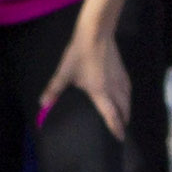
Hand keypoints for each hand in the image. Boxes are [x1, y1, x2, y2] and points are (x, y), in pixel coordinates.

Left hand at [51, 28, 134, 146]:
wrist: (96, 33)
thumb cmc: (80, 53)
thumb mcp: (64, 72)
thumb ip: (54, 89)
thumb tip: (42, 104)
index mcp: (100, 92)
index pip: (111, 115)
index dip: (116, 128)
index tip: (120, 138)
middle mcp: (114, 88)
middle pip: (124, 109)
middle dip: (123, 120)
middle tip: (122, 129)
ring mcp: (120, 79)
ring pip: (128, 99)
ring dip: (127, 110)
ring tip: (125, 115)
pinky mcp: (122, 71)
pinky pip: (128, 90)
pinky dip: (128, 97)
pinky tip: (125, 95)